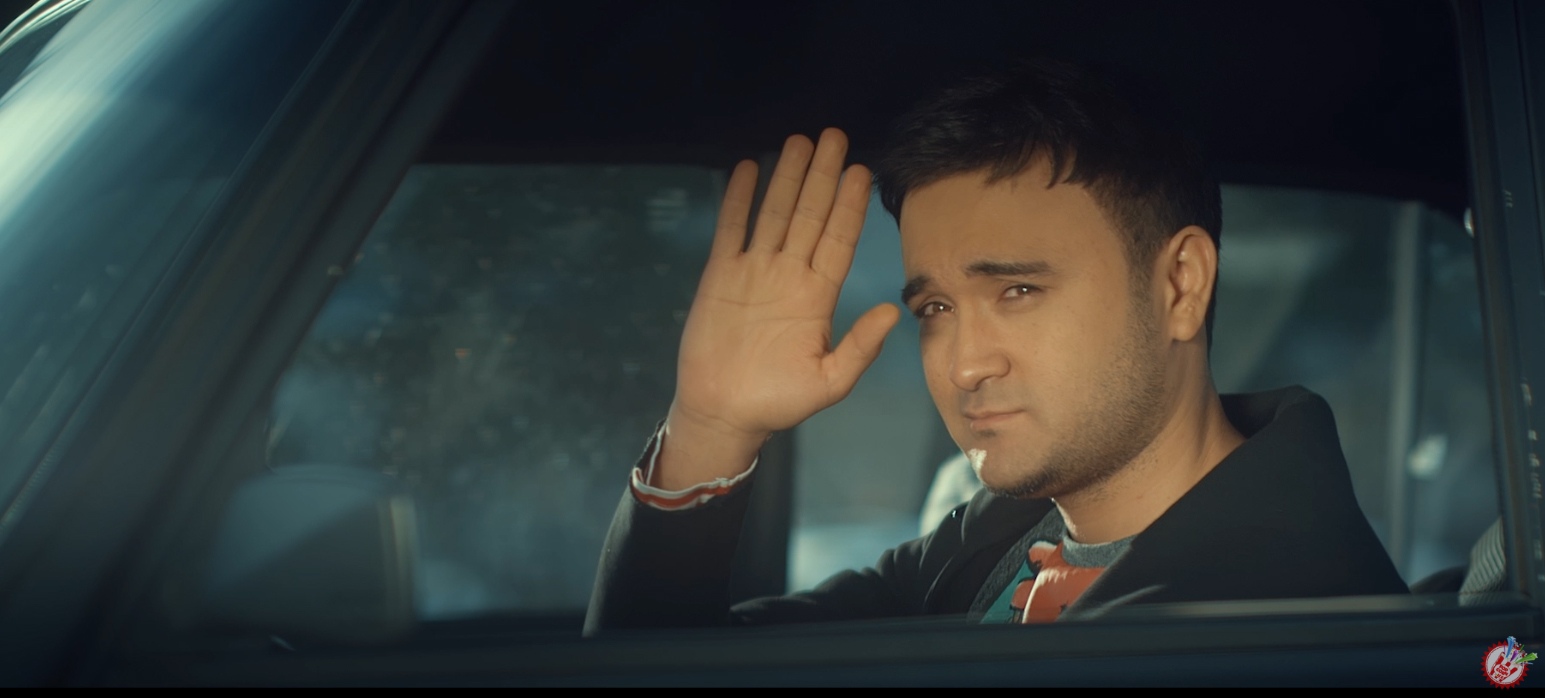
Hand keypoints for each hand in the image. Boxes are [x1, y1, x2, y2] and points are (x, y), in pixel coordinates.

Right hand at [658, 128, 900, 487]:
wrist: (724, 412)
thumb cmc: (777, 403)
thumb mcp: (829, 381)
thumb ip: (860, 347)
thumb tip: (893, 312)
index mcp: (818, 296)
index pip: (839, 239)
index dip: (851, 205)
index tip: (863, 171)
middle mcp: (789, 276)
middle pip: (810, 215)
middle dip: (823, 176)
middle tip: (836, 136)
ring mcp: (754, 272)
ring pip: (774, 213)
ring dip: (787, 178)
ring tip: (800, 141)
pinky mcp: (720, 276)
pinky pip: (732, 229)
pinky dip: (739, 199)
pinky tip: (748, 168)